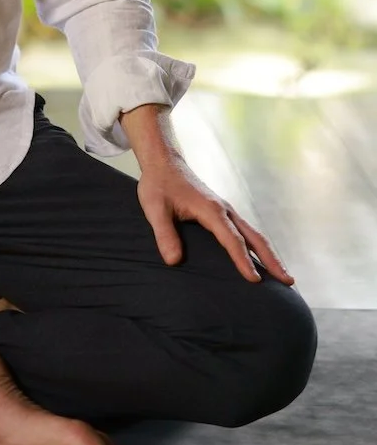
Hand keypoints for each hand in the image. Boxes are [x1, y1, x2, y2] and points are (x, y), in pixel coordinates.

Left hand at [136, 155, 293, 284]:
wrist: (164, 162)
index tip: (254, 280)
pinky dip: (258, 246)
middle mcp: (224, 210)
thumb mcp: (154, 208)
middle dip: (272, 259)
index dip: (243, 260)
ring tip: (284, 276)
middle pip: (254, 237)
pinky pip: (245, 231)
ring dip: (269, 254)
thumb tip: (174, 261)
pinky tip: (261, 259)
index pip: (231, 239)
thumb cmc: (158, 184)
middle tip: (289, 282)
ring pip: (253, 234)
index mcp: (211, 210)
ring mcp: (226, 210)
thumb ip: (164, 234)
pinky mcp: (223, 212)